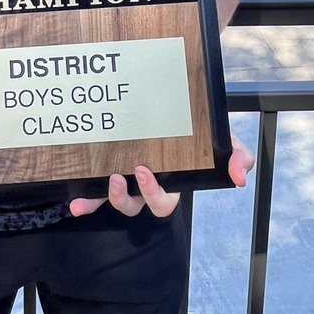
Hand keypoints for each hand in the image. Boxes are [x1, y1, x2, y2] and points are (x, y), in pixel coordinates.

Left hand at [68, 133, 254, 217]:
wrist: (180, 107)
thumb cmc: (201, 131)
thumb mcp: (224, 141)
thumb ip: (237, 156)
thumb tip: (239, 177)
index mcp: (170, 182)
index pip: (163, 202)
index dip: (154, 194)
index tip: (144, 171)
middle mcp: (146, 185)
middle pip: (136, 206)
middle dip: (126, 198)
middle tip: (122, 176)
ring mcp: (127, 179)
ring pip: (115, 200)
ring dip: (106, 197)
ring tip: (106, 180)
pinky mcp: (108, 170)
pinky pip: (95, 190)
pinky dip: (85, 198)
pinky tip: (74, 201)